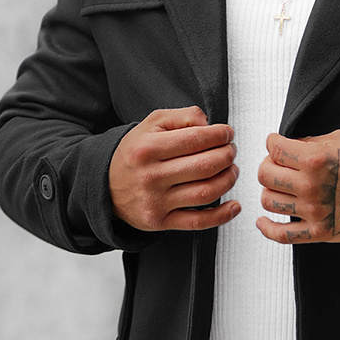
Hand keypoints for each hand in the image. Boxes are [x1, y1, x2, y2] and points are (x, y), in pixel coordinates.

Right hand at [109, 107, 239, 231]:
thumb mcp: (151, 124)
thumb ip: (182, 117)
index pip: (195, 139)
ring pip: (206, 193)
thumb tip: (209, 125)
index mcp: (147, 148)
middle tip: (230, 150)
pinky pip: (198, 222)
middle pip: (205, 166)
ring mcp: (156, 202)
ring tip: (231, 169)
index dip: (220, 135)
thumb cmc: (134, 153)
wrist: (105, 186)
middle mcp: (151, 176)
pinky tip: (234, 205)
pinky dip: (222, 215)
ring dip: (228, 179)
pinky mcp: (160, 222)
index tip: (227, 133)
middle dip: (227, 155)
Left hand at [256, 130, 339, 244]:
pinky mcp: (318, 232)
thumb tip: (287, 146)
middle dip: (268, 165)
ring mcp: (313, 211)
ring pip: (268, 201)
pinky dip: (267, 228)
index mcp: (316, 159)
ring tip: (279, 188)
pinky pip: (281, 234)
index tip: (275, 144)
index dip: (272, 143)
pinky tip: (263, 220)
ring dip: (270, 192)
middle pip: (265, 175)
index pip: (274, 148)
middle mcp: (311, 186)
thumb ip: (310, 142)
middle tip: (277, 165)